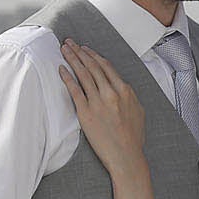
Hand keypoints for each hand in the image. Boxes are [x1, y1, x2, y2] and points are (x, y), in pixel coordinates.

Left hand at [59, 40, 146, 177]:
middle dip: (79, 52)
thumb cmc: (133, 138)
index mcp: (125, 90)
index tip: (85, 49)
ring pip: (82, 74)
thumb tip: (121, 87)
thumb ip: (128, 96)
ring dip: (71, 59)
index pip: (106, 66)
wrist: (126, 156)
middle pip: (92, 66)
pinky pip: (74, 90)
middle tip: (69, 42)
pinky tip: (61, 69)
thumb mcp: (137, 111)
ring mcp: (98, 102)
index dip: (93, 55)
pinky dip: (67, 77)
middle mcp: (111, 92)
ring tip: (63, 49)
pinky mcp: (86, 112)